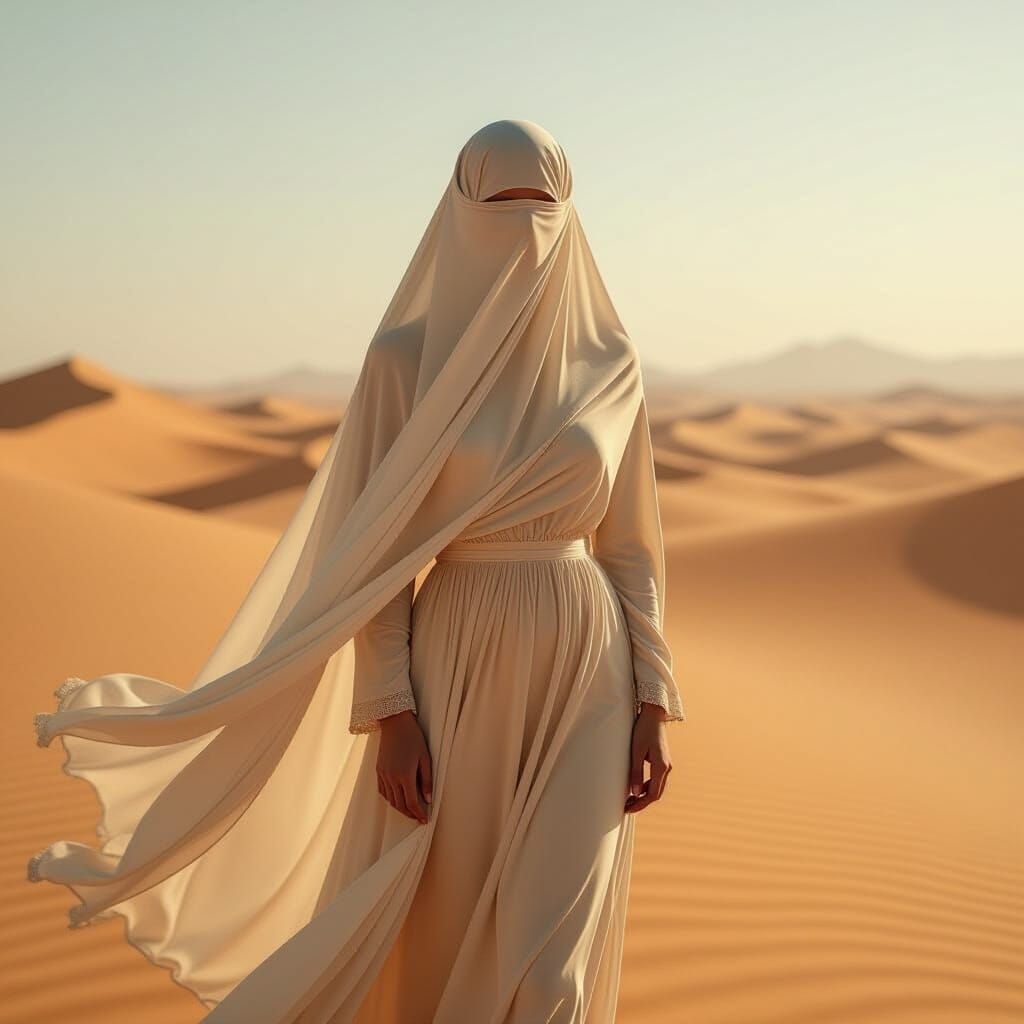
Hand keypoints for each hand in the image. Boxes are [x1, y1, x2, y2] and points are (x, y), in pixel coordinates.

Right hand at [377, 710, 432, 824]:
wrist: (395, 723)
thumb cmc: (413, 738)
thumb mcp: (425, 758)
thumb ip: (427, 780)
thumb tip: (428, 799)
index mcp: (405, 775)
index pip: (411, 803)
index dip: (418, 814)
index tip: (425, 819)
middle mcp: (392, 778)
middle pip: (400, 805)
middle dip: (410, 814)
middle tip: (419, 817)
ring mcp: (383, 774)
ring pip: (390, 800)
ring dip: (400, 808)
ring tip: (410, 810)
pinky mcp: (379, 770)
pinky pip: (383, 791)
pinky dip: (390, 799)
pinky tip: (397, 799)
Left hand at [625, 702, 671, 813]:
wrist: (653, 715)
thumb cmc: (643, 730)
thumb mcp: (636, 751)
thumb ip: (636, 772)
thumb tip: (634, 793)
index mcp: (661, 767)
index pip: (652, 794)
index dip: (640, 804)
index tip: (628, 809)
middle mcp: (666, 768)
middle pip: (656, 793)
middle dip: (642, 802)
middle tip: (627, 807)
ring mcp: (666, 765)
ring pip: (656, 787)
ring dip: (644, 795)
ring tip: (629, 799)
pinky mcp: (662, 761)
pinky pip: (656, 779)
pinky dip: (646, 786)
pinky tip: (636, 787)